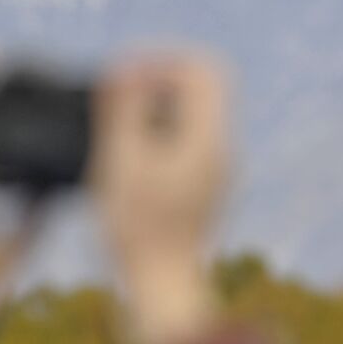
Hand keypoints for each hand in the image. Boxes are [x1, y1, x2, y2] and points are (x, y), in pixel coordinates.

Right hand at [92, 54, 228, 343]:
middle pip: (204, 85)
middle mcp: (223, 145)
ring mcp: (216, 166)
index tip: (125, 71)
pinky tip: (129, 146)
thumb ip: (125, 111)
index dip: (163, 58)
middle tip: (122, 86)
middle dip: (162, 76)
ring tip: (119, 116)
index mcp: (211, 135)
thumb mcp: (122, 161)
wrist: (163, 285)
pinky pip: (189, 137)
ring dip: (159, 103)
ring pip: (196, 112)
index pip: (203, 68)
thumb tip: (125, 70)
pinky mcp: (203, 184)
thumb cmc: (140, 227)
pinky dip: (161, 128)